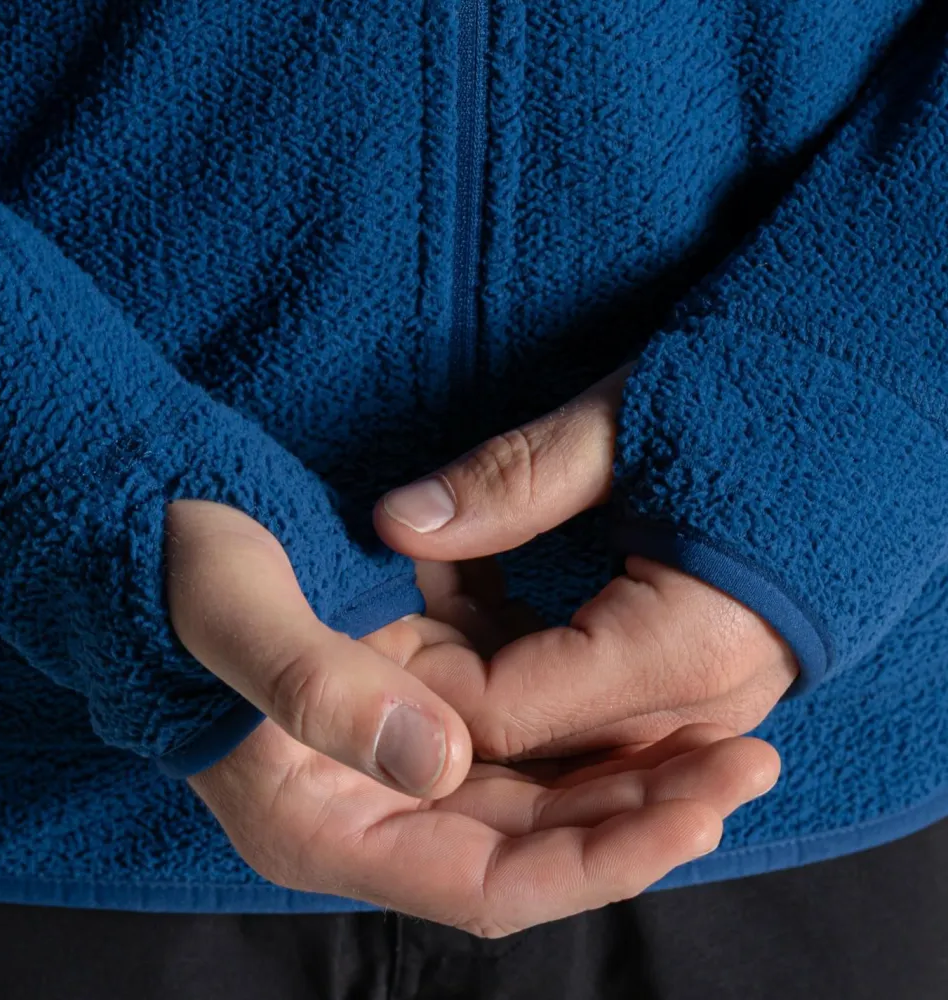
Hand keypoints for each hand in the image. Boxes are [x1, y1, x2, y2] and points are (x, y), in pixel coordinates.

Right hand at [168, 500, 779, 934]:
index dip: (593, 860)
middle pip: (532, 839)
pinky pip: (521, 718)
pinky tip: (648, 684)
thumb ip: (315, 687)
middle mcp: (371, 799)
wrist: (156, 520)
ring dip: (625, 762)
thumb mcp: (231, 614)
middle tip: (743, 766)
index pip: (484, 879)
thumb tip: (436, 758)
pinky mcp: (417, 684)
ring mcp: (399, 743)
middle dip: (639, 813)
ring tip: (723, 736)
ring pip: (538, 781)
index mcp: (321, 820)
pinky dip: (584, 708)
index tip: (691, 817)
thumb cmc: (170, 570)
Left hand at [374, 371, 799, 760]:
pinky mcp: (700, 679)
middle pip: (528, 739)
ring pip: (556, 729)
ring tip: (443, 572)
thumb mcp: (617, 427)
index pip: (503, 713)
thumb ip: (508, 483)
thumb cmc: (748, 404)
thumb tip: (395, 523)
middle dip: (446, 672)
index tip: (365, 616)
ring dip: (484, 659)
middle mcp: (701, 703)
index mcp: (679, 647)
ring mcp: (708, 702)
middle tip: (393, 590)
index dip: (417, 677)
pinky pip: (591, 705)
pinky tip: (489, 586)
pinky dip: (527, 655)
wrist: (860, 411)